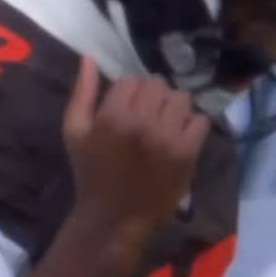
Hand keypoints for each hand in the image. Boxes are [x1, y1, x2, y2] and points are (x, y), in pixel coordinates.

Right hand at [63, 57, 209, 237]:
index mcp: (113, 115)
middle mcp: (143, 122)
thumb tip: (89, 57)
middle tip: (148, 117)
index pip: (132, 80)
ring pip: (181, 98)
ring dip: (173, 107)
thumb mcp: (74, 132)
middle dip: (152, 97)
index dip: (130, 92)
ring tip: (165, 124)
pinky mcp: (187, 153)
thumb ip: (82, 93)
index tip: (128, 109)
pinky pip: (201, 121)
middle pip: (158, 85)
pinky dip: (192, 125)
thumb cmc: (91, 174)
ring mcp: (168, 137)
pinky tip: (179, 138)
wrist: (114, 219)